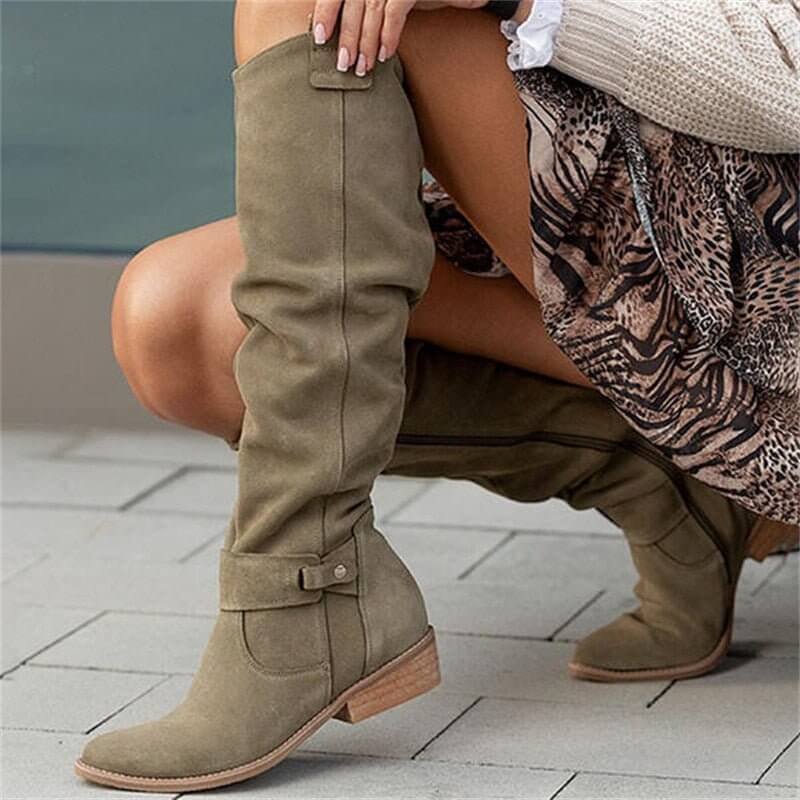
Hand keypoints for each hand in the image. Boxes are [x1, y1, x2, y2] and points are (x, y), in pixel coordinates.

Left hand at [312, 0, 488, 76]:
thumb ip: (369, 8)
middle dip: (347, 36)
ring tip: (362, 68)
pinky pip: (395, 10)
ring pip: (371, 9)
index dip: (326, 11)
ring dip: (366, 42)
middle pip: (352, 2)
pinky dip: (389, 34)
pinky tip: (385, 55)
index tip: (318, 37)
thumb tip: (349, 36)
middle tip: (342, 66)